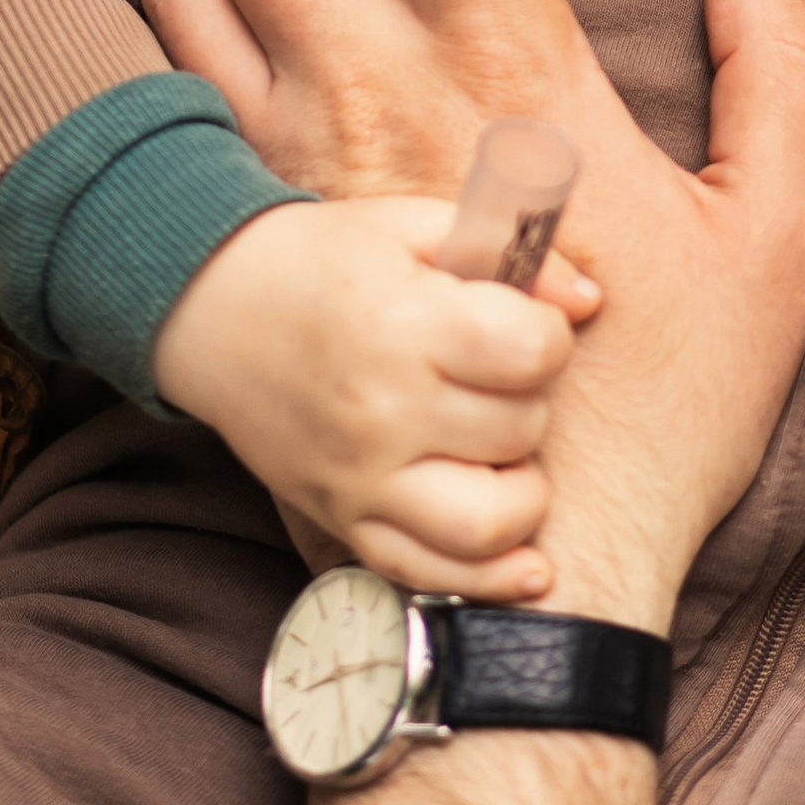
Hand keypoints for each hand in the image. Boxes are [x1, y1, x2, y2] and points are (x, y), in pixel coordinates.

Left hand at [144, 0, 804, 630]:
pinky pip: (156, 76)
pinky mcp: (241, 233)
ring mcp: (282, 166)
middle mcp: (362, 99)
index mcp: (501, 75)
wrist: (532, 572)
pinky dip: (186, 4)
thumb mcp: (785, 240)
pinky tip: (268, 16)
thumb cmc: (672, 409)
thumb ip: (785, 74)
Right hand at [153, 196, 574, 600]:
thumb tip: (590, 300)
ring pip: (488, 523)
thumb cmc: (325, 262)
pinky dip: (489, 578)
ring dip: (523, 491)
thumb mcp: (413, 227)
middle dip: (529, 400)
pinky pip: (427, 574)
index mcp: (404, 326)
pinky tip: (528, 563)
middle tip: (498, 377)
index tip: (525, 325)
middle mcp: (382, 413)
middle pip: (519, 430)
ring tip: (505, 453)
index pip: (532, 353)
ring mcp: (359, 479)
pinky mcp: (342, 520)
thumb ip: (511, 251)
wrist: (214, 310)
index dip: (550, 336)